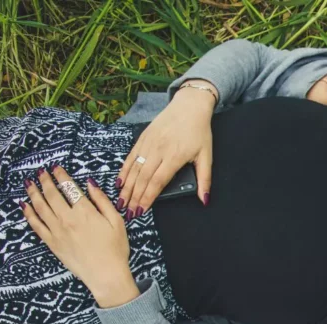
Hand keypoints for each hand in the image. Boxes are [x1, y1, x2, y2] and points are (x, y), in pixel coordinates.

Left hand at [21, 167, 139, 307]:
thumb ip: (103, 201)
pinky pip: (36, 225)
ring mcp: (57, 231)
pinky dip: (29, 214)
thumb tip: (90, 184)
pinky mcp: (52, 243)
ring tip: (29, 184)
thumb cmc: (116, 249)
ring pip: (40, 207)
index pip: (69, 188)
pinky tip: (25, 206)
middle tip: (41, 172)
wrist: (106, 275)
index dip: (61, 176)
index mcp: (85, 212)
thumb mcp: (117, 222)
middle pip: (52, 194)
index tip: (56, 168)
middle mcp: (68, 219)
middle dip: (45, 181)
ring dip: (33, 193)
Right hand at [117, 80, 215, 213]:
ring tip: (121, 201)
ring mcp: (148, 143)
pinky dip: (124, 170)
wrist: (189, 106)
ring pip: (134, 169)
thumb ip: (204, 180)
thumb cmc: (199, 132)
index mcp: (174, 157)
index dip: (148, 198)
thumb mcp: (206, 156)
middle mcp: (158, 150)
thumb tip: (205, 200)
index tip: (141, 211)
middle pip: (143, 178)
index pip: (158, 182)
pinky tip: (119, 182)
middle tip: (127, 212)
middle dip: (134, 197)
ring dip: (127, 187)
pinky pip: (131, 157)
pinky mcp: (142, 138)